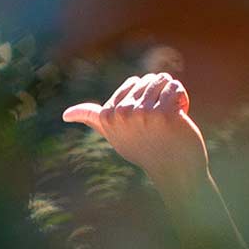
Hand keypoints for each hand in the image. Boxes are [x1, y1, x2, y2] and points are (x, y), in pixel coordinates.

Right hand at [62, 72, 209, 198]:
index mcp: (107, 116)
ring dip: (171, 95)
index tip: (145, 121)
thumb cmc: (146, 149)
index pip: (132, 83)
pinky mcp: (164, 113)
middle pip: (148, 80)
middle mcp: (122, 113)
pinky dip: (182, 98)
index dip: (145, 98)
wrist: (174, 168)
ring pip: (162, 80)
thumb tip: (66, 114)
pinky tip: (181, 114)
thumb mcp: (114, 134)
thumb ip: (95, 120)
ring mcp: (143, 113)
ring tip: (171, 116)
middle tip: (160, 121)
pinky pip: (175, 87)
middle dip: (159, 95)